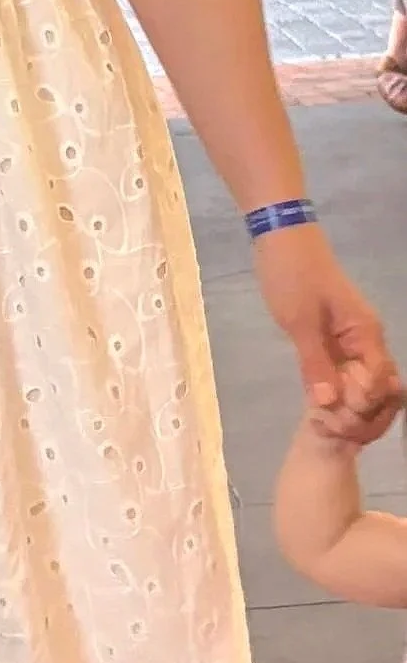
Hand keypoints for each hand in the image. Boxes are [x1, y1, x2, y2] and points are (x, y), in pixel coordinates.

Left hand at [253, 224, 401, 443]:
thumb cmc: (293, 275)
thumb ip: (316, 364)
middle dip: (357, 408)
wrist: (281, 238)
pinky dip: (333, 385)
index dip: (363, 405)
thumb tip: (330, 404)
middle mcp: (365, 338)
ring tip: (322, 420)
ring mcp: (350, 337)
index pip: (381, 383)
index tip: (337, 418)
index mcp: (366, 333)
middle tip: (328, 424)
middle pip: (375, 385)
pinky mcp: (332, 336)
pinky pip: (341, 368)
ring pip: (357, 379)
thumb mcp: (300, 322)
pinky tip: (317, 401)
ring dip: (344, 400)